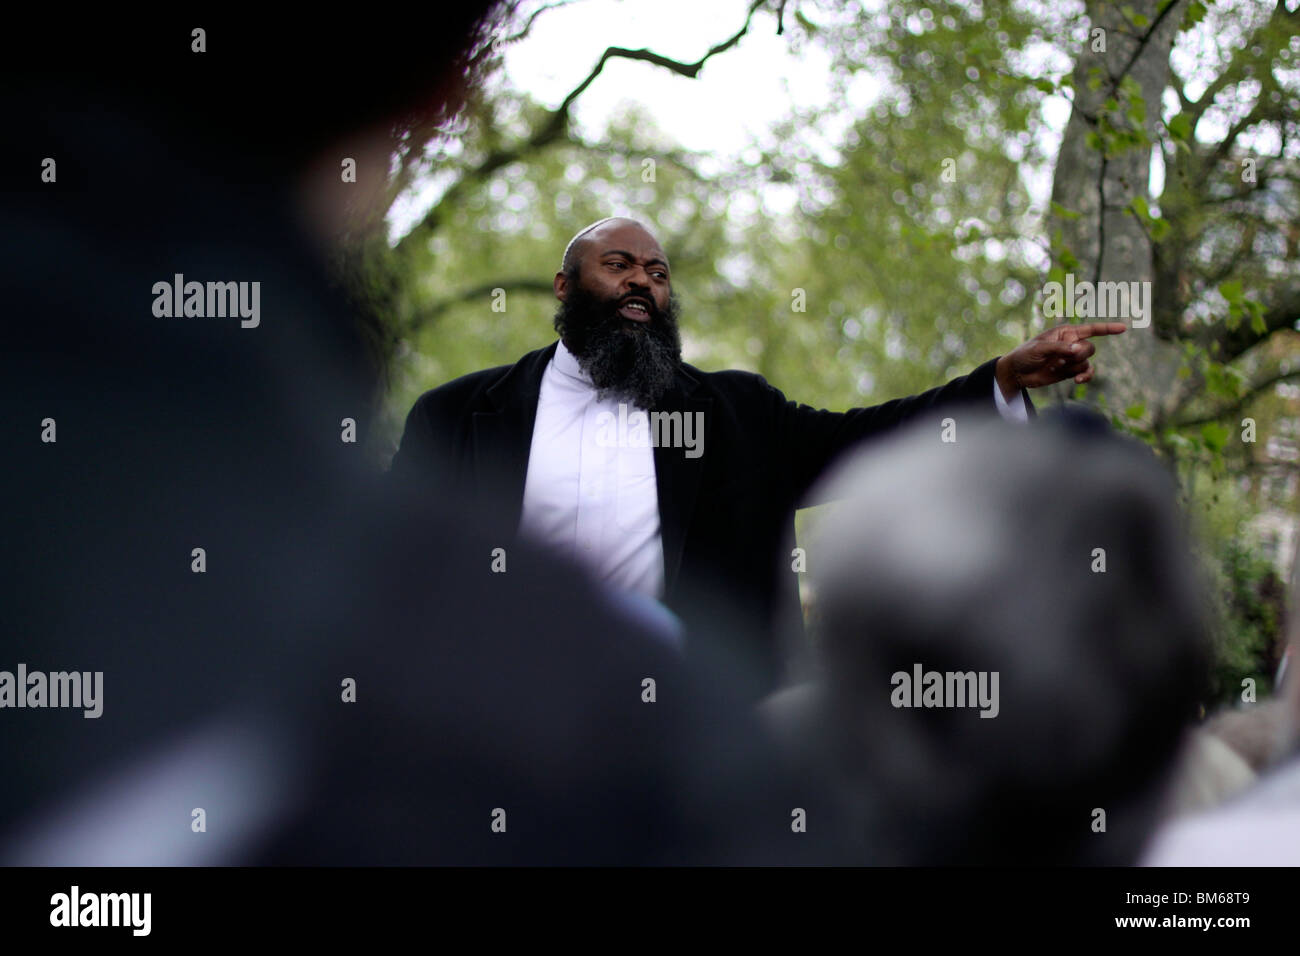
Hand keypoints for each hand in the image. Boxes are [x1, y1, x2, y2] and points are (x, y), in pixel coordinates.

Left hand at [994, 322, 1126, 399]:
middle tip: (1059, 360)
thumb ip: (1059, 348)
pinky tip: (1077, 381)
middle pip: (1089, 349)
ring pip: (1086, 362)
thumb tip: (1078, 350)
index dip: (1108, 329)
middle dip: (1077, 356)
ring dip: (1072, 367)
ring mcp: (1071, 358)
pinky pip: (1086, 373)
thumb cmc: (1025, 355)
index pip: (1091, 329)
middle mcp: (1072, 343)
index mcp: (1066, 332)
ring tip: (1054, 367)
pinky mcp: (1070, 371)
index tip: (1124, 328)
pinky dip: (1084, 376)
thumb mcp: (1040, 349)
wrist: (1017, 373)